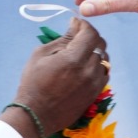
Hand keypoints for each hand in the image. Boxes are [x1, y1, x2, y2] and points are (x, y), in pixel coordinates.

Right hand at [2, 19, 108, 137]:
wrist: (36, 114)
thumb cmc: (33, 83)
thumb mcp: (41, 55)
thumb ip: (62, 40)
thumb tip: (75, 27)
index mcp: (73, 59)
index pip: (90, 33)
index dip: (83, 24)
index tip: (75, 23)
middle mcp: (88, 70)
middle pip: (100, 44)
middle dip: (90, 35)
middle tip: (77, 36)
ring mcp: (94, 83)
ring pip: (104, 58)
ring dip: (95, 51)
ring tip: (80, 52)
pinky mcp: (95, 93)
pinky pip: (104, 73)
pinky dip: (97, 66)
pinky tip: (85, 67)